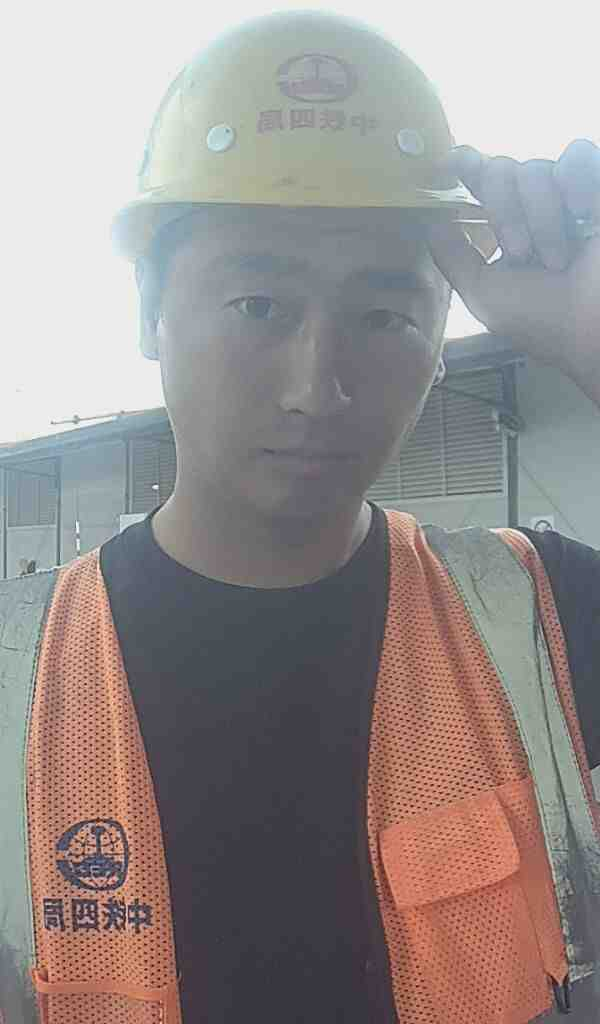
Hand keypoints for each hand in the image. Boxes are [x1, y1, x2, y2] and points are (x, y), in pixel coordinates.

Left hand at [427, 140, 599, 389]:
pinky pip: (577, 154)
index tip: (452, 163)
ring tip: (557, 259)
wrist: (593, 327)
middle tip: (521, 253)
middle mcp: (537, 209)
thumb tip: (430, 222)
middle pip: (502, 171)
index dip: (465, 166)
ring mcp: (570, 196)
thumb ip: (454, 259)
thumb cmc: (542, 320)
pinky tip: (582, 215)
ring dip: (541, 217)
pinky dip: (574, 183)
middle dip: (503, 211)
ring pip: (536, 168)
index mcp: (509, 229)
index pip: (482, 184)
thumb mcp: (484, 293)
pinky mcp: (599, 189)